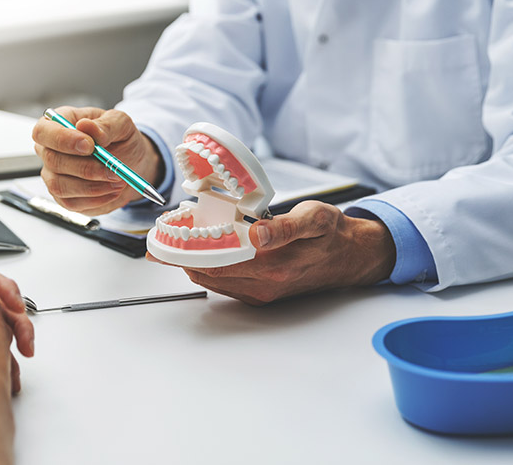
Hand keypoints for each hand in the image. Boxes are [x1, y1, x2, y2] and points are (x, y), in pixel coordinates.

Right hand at [32, 106, 162, 214]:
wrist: (129, 164)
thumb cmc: (120, 139)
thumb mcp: (121, 124)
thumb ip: (106, 125)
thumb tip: (86, 126)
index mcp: (59, 124)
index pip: (44, 131)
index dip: (63, 139)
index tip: (89, 146)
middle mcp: (50, 150)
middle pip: (52, 161)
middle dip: (86, 168)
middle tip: (113, 169)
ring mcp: (53, 175)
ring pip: (60, 186)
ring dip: (93, 187)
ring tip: (118, 180)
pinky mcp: (63, 196)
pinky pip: (72, 203)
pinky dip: (96, 199)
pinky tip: (113, 190)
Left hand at [147, 201, 395, 304]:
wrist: (351, 257)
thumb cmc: (331, 234)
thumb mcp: (314, 218)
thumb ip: (284, 226)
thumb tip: (257, 234)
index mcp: (272, 265)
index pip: (215, 261)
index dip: (185, 251)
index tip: (163, 240)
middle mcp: (263, 284)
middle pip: (207, 273)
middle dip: (181, 257)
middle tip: (160, 239)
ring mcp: (261, 292)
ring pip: (213, 280)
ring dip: (191, 264)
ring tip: (174, 244)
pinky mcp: (261, 295)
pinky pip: (224, 284)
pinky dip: (207, 269)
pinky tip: (201, 254)